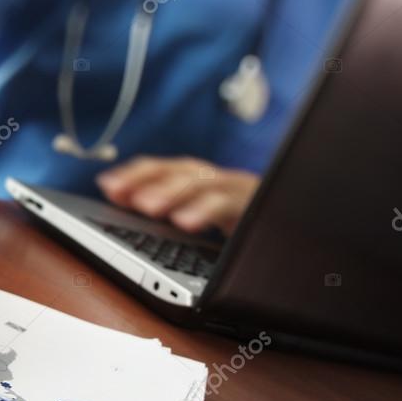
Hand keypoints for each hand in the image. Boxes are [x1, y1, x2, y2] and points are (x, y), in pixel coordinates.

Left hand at [96, 156, 258, 234]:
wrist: (295, 231)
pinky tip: (185, 221)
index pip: (164, 169)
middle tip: (117, 192)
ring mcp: (239, 189)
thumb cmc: (241, 227)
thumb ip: (165, 207)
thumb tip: (121, 196)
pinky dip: (205, 210)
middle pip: (180, 170)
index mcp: (202, 181)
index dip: (134, 174)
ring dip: (171, 192)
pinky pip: (229, 204)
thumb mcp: (200, 219)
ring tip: (146, 206)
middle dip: (146, 180)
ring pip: (202, 182)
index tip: (106, 184)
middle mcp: (219, 179)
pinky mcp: (256, 205)